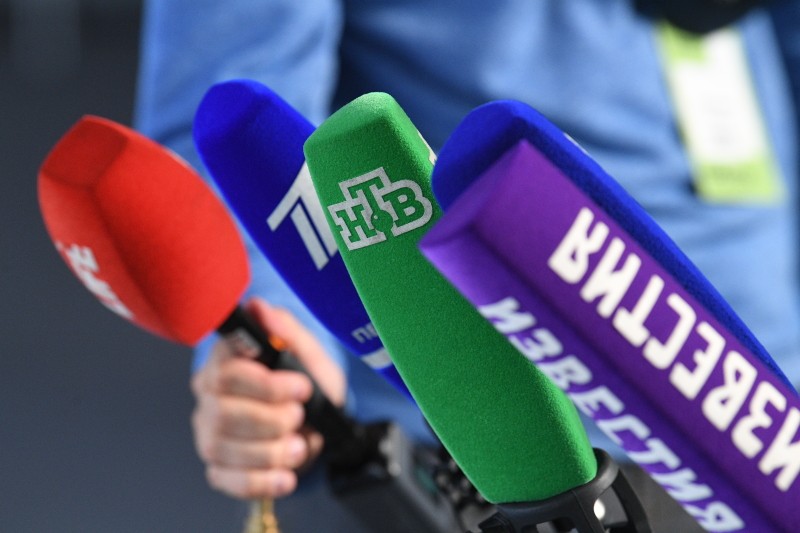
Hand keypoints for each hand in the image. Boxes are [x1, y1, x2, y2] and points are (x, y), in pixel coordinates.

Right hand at [191, 297, 345, 499]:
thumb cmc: (306, 379)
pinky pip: (228, 480)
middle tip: (298, 416)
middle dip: (270, 421)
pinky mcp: (218, 466)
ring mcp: (210, 433)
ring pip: (223, 449)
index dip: (266, 385)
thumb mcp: (307, 350)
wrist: (318, 417)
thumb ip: (284, 329)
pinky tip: (286, 476)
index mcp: (225, 362)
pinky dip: (260, 482)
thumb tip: (259, 308)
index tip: (301, 387)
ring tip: (299, 446)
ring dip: (269, 453)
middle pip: (223, 414)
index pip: (227, 374)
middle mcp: (209, 397)